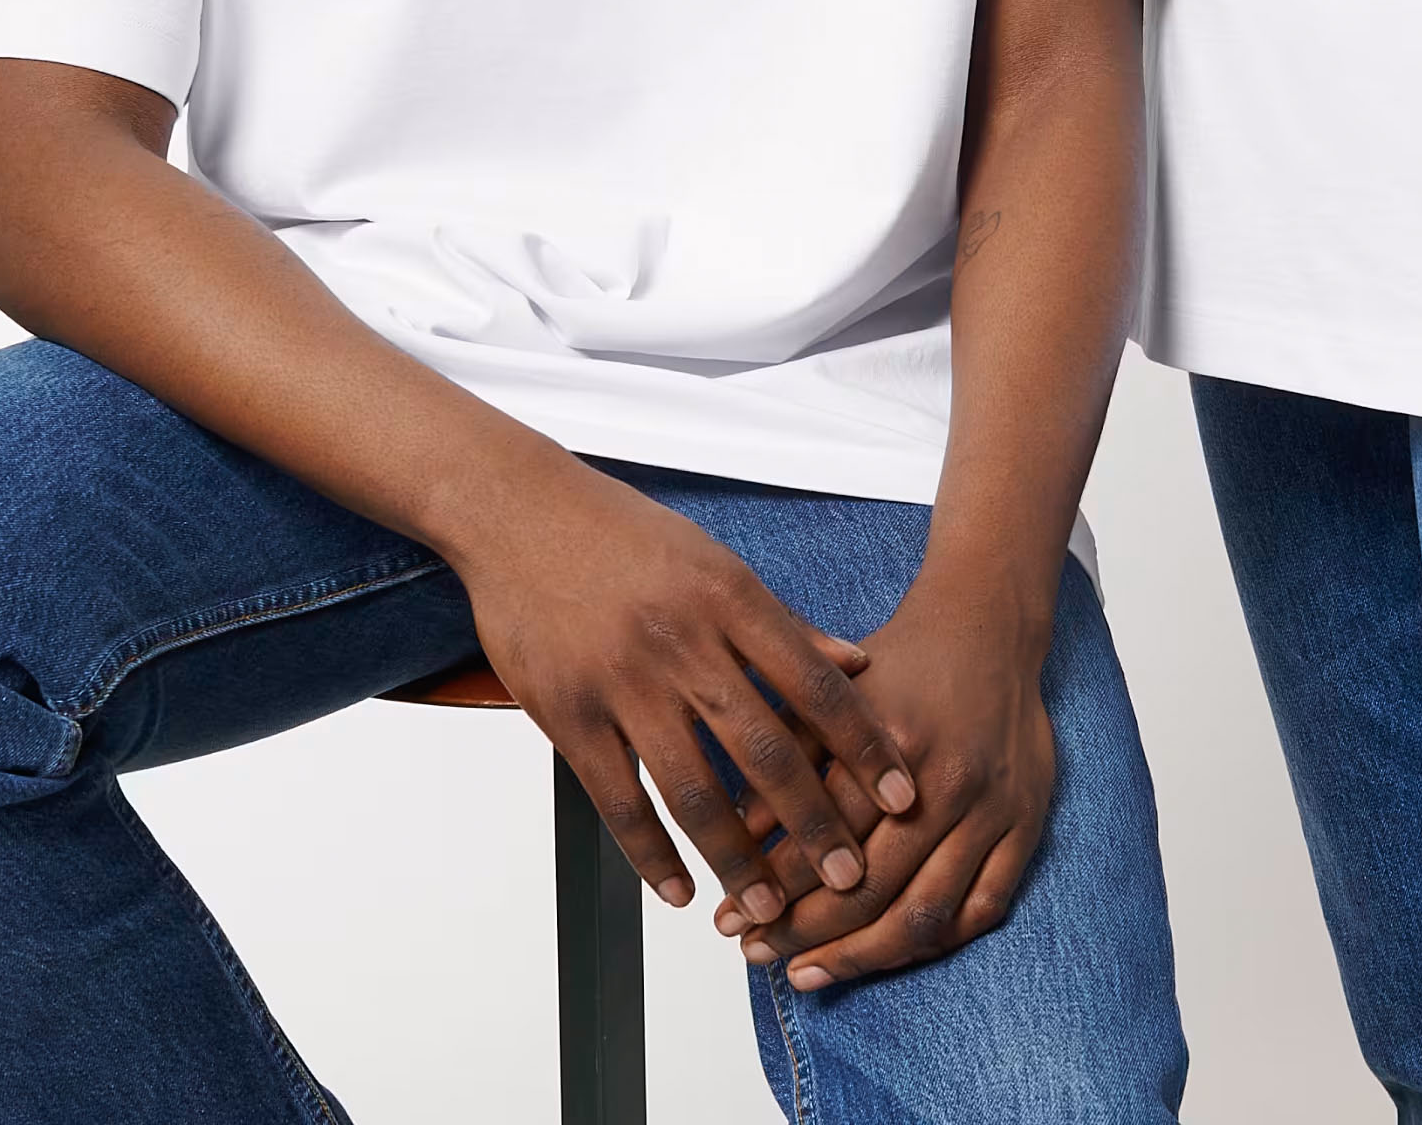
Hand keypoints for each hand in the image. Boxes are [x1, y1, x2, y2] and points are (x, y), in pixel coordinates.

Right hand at [450, 461, 916, 920]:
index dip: (864, 747)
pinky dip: (652, 855)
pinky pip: (619, 801)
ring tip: (767, 909)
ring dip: (737, 859)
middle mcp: (683, 641)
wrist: (520, 512)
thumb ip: (782, 621)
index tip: (902, 797)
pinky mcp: (568, 715)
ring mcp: (623, 682)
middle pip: (764, 749)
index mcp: (728, 597)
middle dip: (813, 823)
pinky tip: (681, 891)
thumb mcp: (713, 559)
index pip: (815, 683)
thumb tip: (857, 663)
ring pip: (693, 790)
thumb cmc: (622, 532)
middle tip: (849, 878)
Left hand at [714, 572, 1057, 987]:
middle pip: (868, 889)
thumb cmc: (903, 661)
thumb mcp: (835, 691)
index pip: (822, 836)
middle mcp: (946, 781)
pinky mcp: (1026, 825)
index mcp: (893, 739)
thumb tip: (738, 832)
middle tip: (756, 953)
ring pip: (922, 914)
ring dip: (858, 957)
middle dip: (803, 933)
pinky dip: (932, 944)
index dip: (771, 887)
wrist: (989, 629)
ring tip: (807, 973)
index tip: (730, 918)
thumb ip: (791, 754)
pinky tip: (886, 955)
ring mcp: (992, 810)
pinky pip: (981, 911)